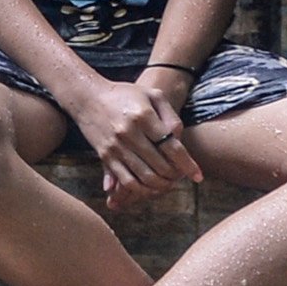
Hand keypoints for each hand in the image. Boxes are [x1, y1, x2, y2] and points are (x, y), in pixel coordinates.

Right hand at [73, 71, 200, 200]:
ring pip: (144, 178)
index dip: (187, 164)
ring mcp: (116, 147)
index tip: (198, 176)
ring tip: (169, 184)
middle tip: (182, 177)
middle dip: (176, 176)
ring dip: (161, 186)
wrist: (87, 97)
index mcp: (143, 116)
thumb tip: (179, 140)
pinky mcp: (105, 157)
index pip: (172, 147)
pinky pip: (126, 181)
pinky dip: (142, 190)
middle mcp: (129, 133)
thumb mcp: (152, 94)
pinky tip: (151, 188)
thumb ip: (170, 116)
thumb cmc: (125, 95)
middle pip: (160, 166)